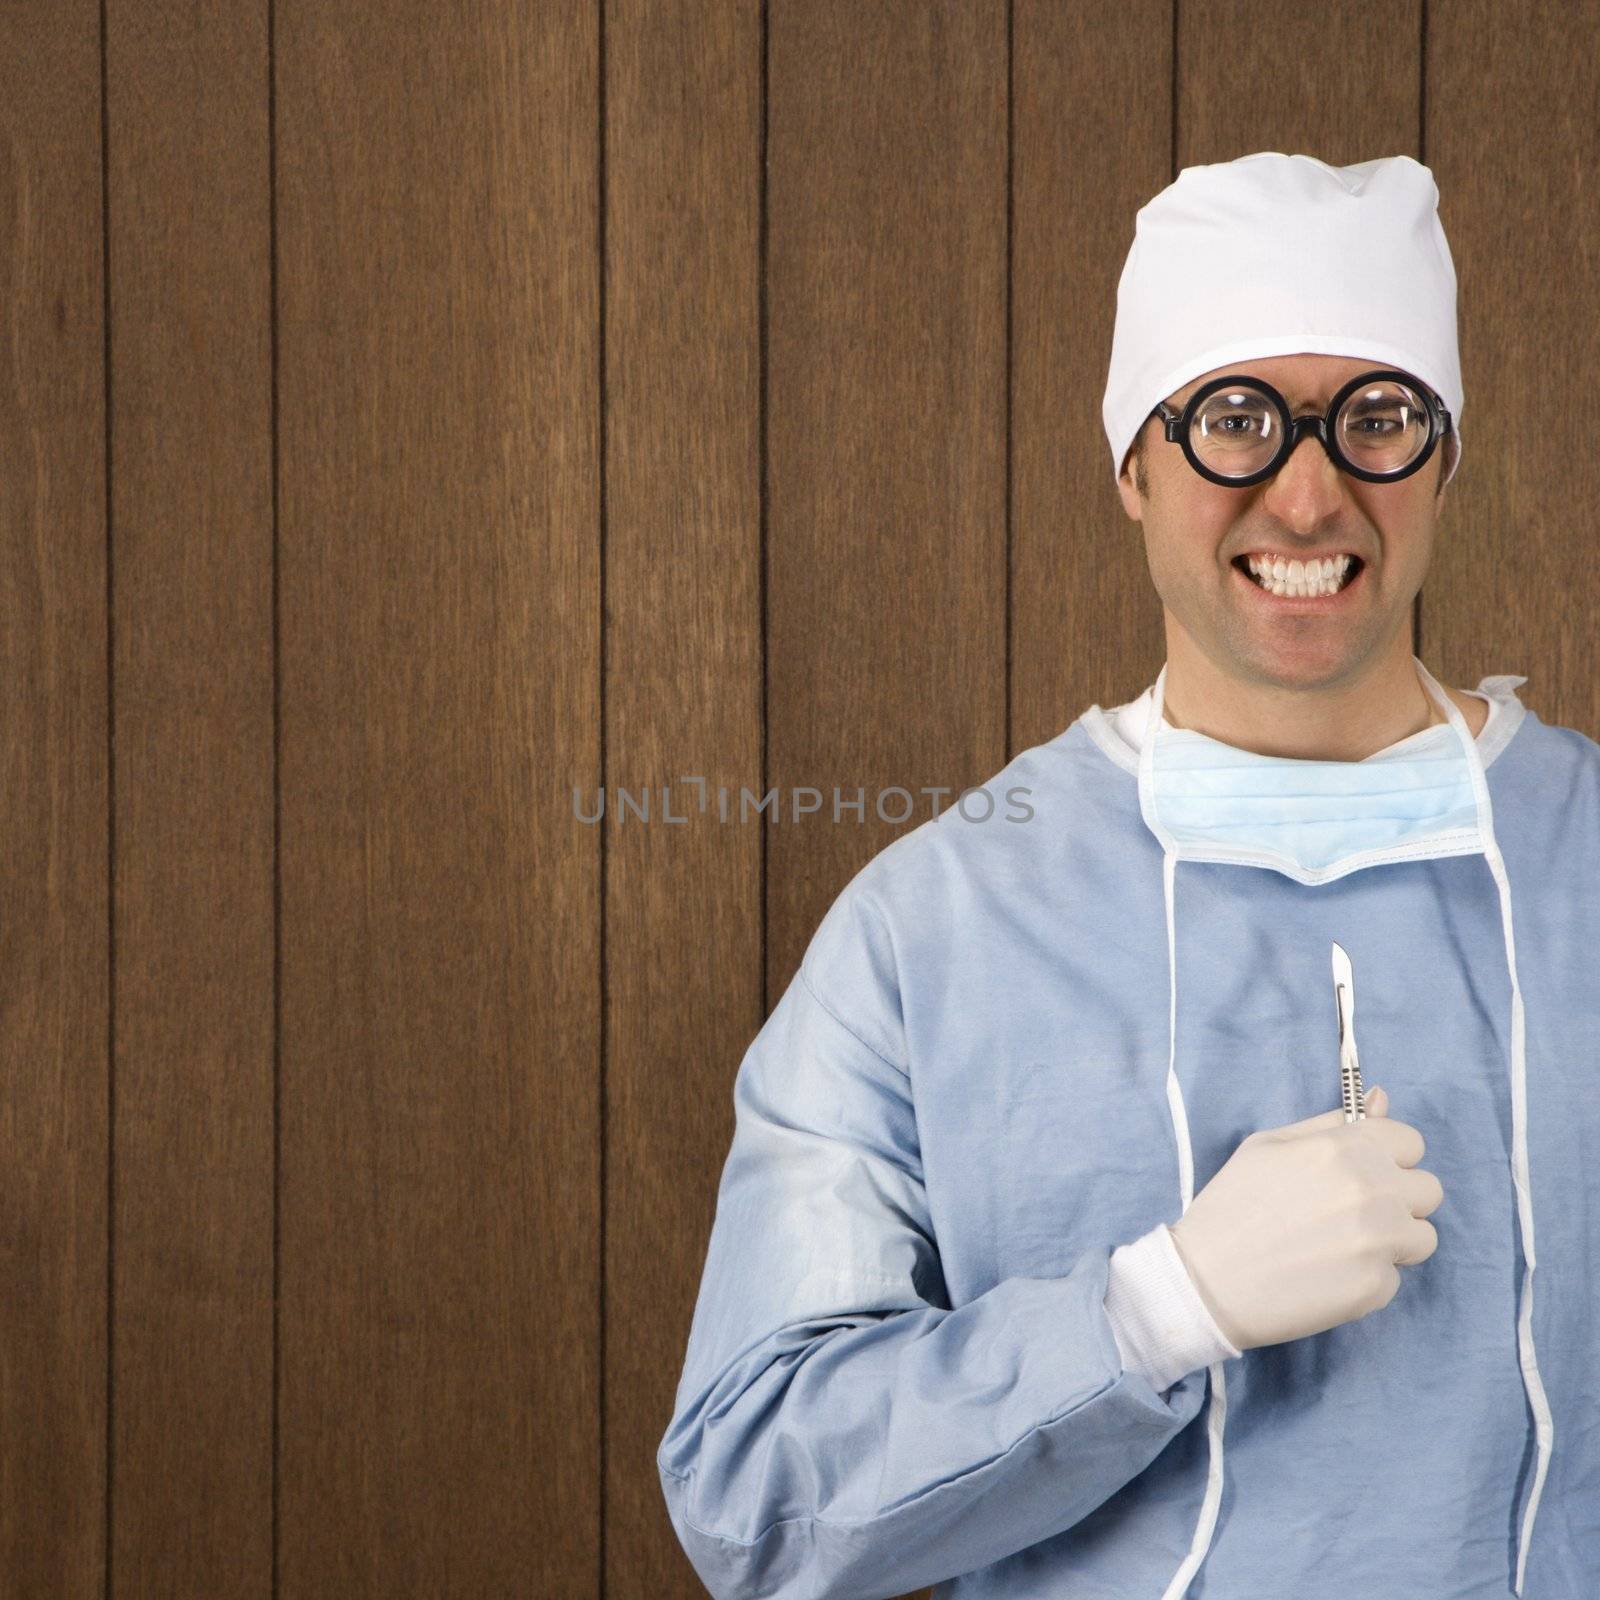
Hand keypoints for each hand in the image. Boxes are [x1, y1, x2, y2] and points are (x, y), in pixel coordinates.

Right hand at [1167, 1085, 1443, 1350]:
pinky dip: (1368, 1277)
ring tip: (1342, 1245)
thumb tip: (1381, 1099)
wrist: (1208, 1280)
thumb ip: (1330, 1123)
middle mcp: (1372, 1190)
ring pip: (1422, 1236)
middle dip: (1398, 1198)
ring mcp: (1380, 1242)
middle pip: (1428, 1190)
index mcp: (1345, 1148)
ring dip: (1393, 1240)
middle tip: (1351, 1212)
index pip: (1410, 1141)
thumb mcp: (1269, 1146)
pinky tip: (1327, 1275)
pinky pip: (1395, 1276)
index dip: (1387, 1156)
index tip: (1363, 1172)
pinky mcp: (1377, 1288)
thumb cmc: (1233, 1205)